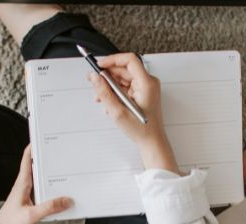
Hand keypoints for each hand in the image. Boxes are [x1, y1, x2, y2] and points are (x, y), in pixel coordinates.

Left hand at [0, 145, 72, 223]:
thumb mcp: (32, 215)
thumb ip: (50, 207)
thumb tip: (67, 200)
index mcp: (21, 184)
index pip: (27, 160)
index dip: (33, 147)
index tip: (41, 137)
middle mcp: (22, 186)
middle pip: (35, 167)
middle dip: (45, 159)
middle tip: (57, 152)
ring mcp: (24, 194)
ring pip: (38, 179)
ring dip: (47, 174)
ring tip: (61, 170)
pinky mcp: (27, 202)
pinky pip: (40, 190)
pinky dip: (48, 188)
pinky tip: (56, 193)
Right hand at [89, 53, 178, 173]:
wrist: (151, 141)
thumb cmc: (141, 130)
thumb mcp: (118, 111)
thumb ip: (104, 92)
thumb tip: (95, 77)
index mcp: (146, 84)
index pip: (129, 60)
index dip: (112, 60)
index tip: (100, 65)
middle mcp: (148, 82)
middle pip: (124, 69)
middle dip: (107, 76)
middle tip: (94, 82)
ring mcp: (145, 87)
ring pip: (123, 78)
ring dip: (109, 85)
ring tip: (100, 97)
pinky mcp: (142, 93)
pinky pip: (126, 86)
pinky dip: (115, 91)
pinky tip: (109, 102)